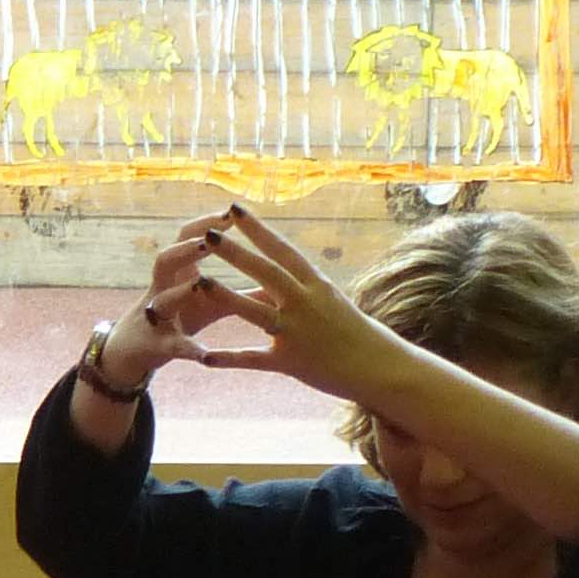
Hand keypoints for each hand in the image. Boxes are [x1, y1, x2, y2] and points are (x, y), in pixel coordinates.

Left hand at [135, 203, 399, 408]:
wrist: (379, 367)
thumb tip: (276, 275)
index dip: (257, 229)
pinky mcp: (290, 362)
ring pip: (255, 312)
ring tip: (199, 282)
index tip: (234, 210)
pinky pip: (254, 359)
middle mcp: (306, 303)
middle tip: (208, 234)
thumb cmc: (355, 331)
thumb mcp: (329, 301)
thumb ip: (300, 289)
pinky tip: (204, 358)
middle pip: (266, 272)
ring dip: (226, 297)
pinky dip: (229, 359)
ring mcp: (297, 332)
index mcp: (316, 283)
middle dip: (236, 253)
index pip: (282, 250)